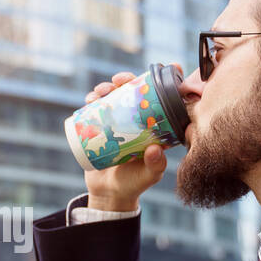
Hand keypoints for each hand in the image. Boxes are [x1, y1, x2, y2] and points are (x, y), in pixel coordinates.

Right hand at [81, 71, 167, 211]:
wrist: (109, 194)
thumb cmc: (134, 184)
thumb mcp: (149, 176)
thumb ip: (155, 165)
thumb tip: (154, 149)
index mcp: (154, 128)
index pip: (161, 100)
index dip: (167, 82)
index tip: (171, 66)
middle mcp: (136, 122)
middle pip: (134, 93)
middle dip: (127, 80)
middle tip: (120, 80)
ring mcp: (117, 123)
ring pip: (113, 97)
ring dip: (106, 87)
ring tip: (101, 91)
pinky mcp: (100, 128)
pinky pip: (95, 109)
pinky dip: (91, 100)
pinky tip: (90, 99)